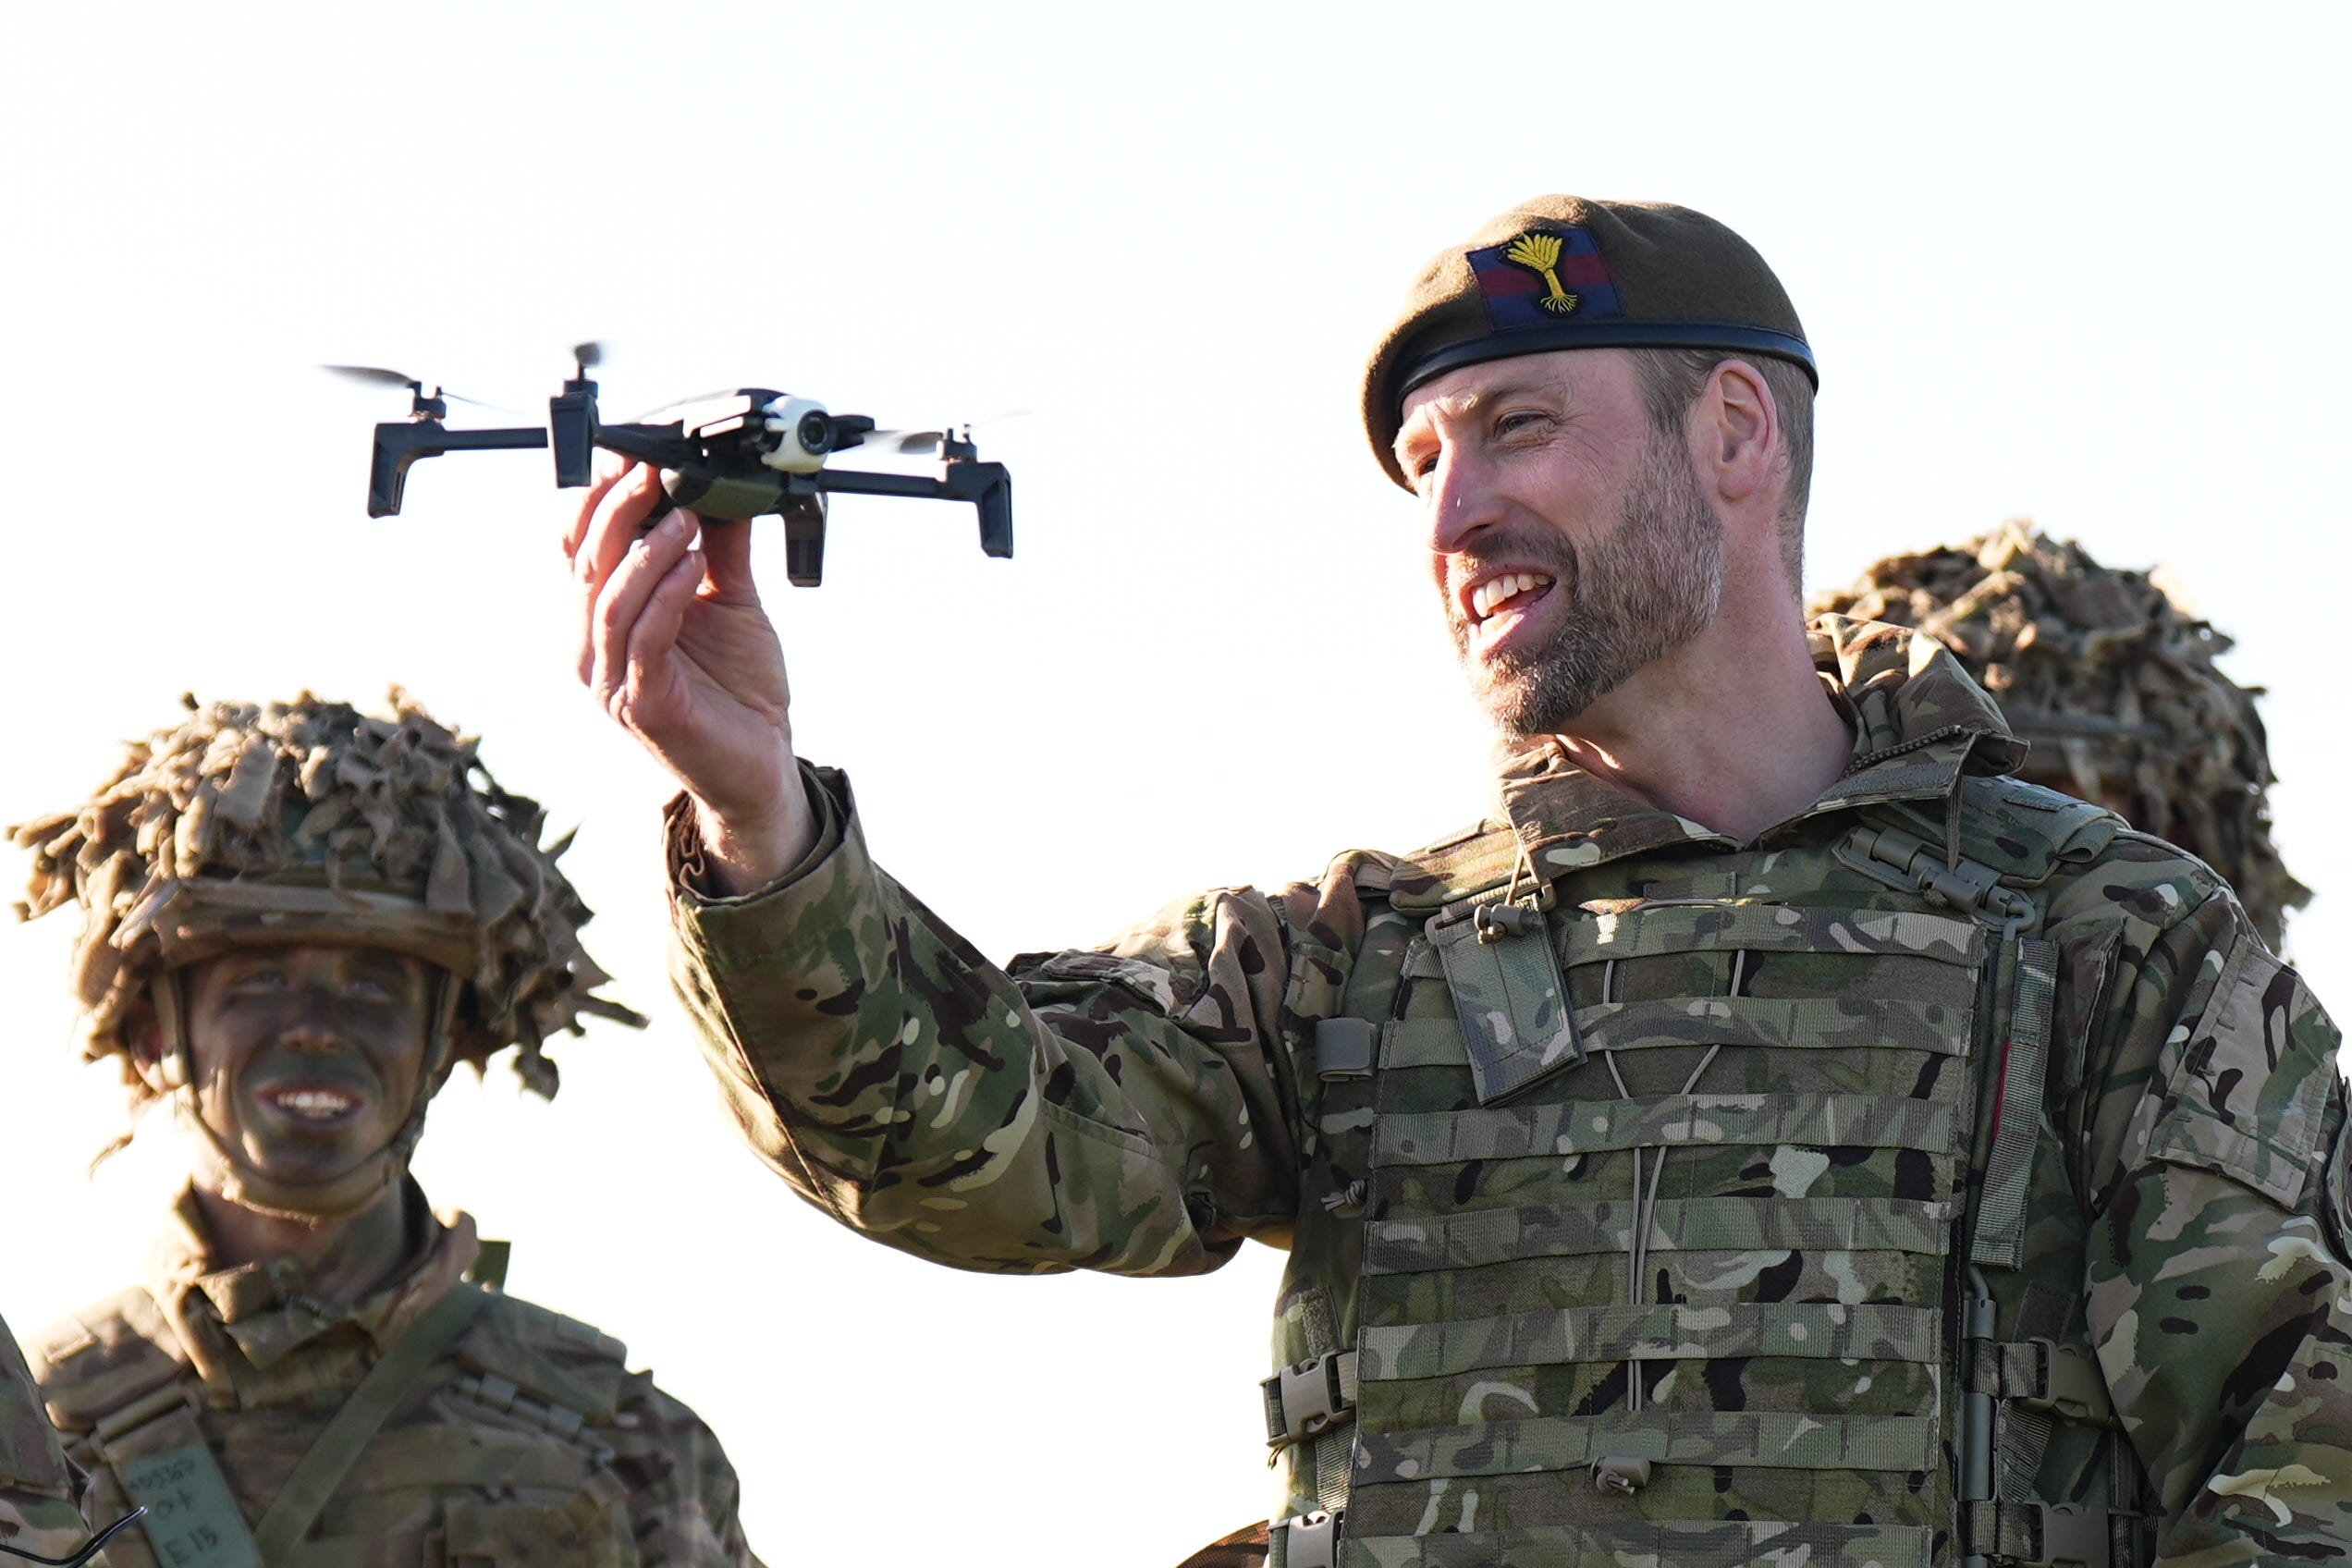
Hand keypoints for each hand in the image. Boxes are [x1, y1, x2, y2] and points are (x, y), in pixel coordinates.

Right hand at [564, 459, 814, 892]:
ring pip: (608, 600)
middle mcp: (593, 647)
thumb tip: (722, 486)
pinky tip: (691, 565)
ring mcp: (610, 680)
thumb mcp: (729, 601)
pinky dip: (665, 596)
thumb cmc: (737, 687)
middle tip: (653, 472)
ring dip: (644, 550)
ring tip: (685, 516)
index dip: (599, 499)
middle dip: (617, 511)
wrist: (761, 763)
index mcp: (603, 617)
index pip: (580, 547)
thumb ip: (720, 549)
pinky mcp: (640, 706)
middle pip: (587, 564)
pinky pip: (643, 639)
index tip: (633, 456)